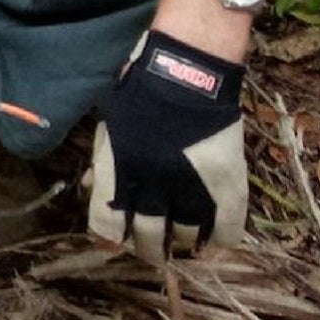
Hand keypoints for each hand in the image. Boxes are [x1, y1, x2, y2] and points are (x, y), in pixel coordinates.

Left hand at [88, 29, 245, 259]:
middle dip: (147, 248)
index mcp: (119, 168)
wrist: (188, 69)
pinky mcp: (228, 182)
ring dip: (182, 245)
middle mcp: (153, 183)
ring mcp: (193, 185)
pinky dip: (219, 243)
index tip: (113, 245)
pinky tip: (211, 245)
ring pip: (187, 236)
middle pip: (148, 235)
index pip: (107, 223)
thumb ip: (103, 163)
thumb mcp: (110, 126)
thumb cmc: (140, 92)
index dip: (108, 239)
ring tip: (180, 244)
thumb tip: (91, 191)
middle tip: (151, 249)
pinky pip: (228, 229)